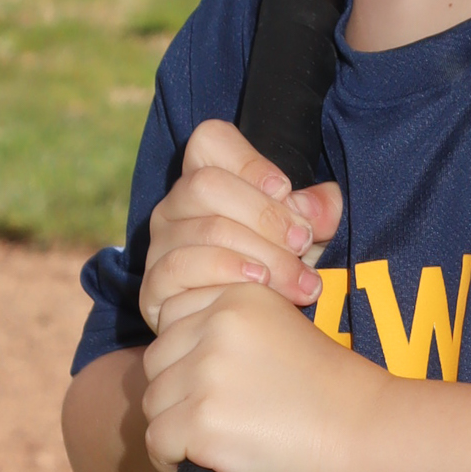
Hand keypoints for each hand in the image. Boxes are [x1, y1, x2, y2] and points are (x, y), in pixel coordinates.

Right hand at [140, 119, 343, 335]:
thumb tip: (314, 209)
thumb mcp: (306, 236)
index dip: (249, 162)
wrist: (252, 330)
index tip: (285, 190)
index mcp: (208, 178)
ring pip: (202, 230)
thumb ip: (317, 214)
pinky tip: (258, 286)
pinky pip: (179, 268)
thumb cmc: (278, 268)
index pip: (211, 141)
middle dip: (265, 216)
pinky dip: (225, 273)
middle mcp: (176, 205)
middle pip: (206, 185)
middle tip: (303, 245)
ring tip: (298, 280)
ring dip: (259, 254)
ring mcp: (160, 244)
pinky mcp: (154, 286)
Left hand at [140, 278, 377, 471]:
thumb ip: (231, 330)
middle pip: (157, 362)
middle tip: (223, 419)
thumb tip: (175, 357)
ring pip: (153, 403)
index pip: (172, 319)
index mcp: (238, 296)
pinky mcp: (200, 421)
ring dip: (176, 427)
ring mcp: (205, 373)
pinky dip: (172, 461)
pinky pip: (157, 443)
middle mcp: (216, 325)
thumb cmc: (333, 392)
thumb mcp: (283, 331)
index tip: (220, 384)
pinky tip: (207, 465)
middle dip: (178, 393)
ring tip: (220, 443)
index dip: (188, 356)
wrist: (368, 433)